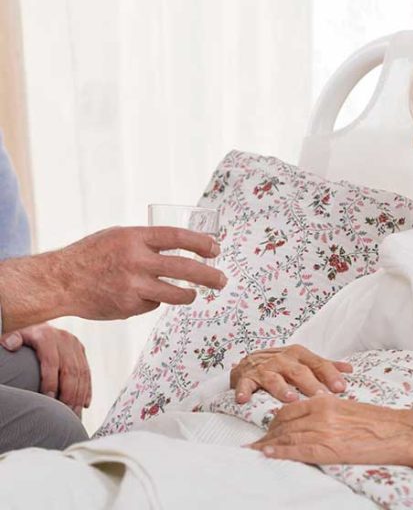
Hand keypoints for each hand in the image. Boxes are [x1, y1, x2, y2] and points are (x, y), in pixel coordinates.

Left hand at [0, 323, 90, 415]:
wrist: (38, 323)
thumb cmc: (23, 334)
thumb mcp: (15, 333)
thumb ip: (12, 338)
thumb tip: (9, 345)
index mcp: (48, 336)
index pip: (52, 363)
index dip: (51, 382)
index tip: (49, 400)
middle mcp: (65, 340)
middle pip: (71, 371)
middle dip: (69, 394)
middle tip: (66, 412)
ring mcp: (76, 345)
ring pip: (82, 373)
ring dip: (80, 395)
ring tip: (74, 413)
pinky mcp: (82, 350)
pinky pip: (87, 372)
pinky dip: (87, 389)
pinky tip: (85, 404)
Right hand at [58, 226, 226, 319]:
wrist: (60, 281)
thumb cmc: (92, 255)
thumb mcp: (118, 236)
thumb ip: (147, 242)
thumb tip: (183, 247)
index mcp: (134, 237)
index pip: (177, 237)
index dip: (201, 242)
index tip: (216, 248)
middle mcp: (135, 260)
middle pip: (184, 268)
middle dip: (209, 275)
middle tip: (223, 280)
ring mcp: (133, 286)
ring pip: (176, 293)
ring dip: (189, 294)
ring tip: (194, 293)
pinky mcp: (128, 306)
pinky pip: (153, 304)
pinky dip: (153, 301)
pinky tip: (140, 296)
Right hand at [230, 345, 352, 402]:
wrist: (249, 361)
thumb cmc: (282, 364)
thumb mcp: (304, 361)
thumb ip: (325, 366)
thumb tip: (349, 369)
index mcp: (299, 354)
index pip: (318, 364)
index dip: (330, 375)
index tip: (341, 387)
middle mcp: (282, 359)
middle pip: (299, 372)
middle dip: (311, 385)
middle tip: (322, 397)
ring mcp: (263, 367)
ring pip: (274, 378)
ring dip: (282, 389)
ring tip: (291, 399)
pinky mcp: (246, 377)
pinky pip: (245, 384)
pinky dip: (244, 391)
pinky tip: (244, 400)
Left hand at [248, 395, 412, 476]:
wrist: (397, 432)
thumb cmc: (377, 421)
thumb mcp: (348, 409)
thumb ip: (327, 411)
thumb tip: (312, 420)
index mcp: (325, 401)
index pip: (289, 409)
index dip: (275, 421)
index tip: (267, 429)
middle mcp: (319, 413)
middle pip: (283, 423)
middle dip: (268, 434)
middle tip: (256, 443)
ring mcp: (322, 431)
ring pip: (286, 436)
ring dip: (269, 444)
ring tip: (256, 451)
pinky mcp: (327, 448)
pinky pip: (296, 450)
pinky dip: (279, 452)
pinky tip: (267, 454)